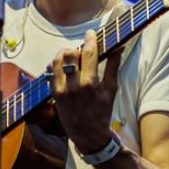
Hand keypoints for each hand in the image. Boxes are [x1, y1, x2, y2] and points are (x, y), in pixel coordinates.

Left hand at [50, 34, 120, 153]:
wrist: (88, 135)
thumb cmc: (102, 112)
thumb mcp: (111, 90)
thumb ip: (113, 66)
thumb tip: (119, 47)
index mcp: (89, 84)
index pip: (88, 53)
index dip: (90, 39)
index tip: (91, 33)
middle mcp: (72, 86)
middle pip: (68, 54)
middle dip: (76, 48)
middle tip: (82, 51)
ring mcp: (60, 90)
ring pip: (56, 60)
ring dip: (64, 55)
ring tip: (72, 58)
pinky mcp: (53, 93)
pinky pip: (49, 72)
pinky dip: (56, 65)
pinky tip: (64, 67)